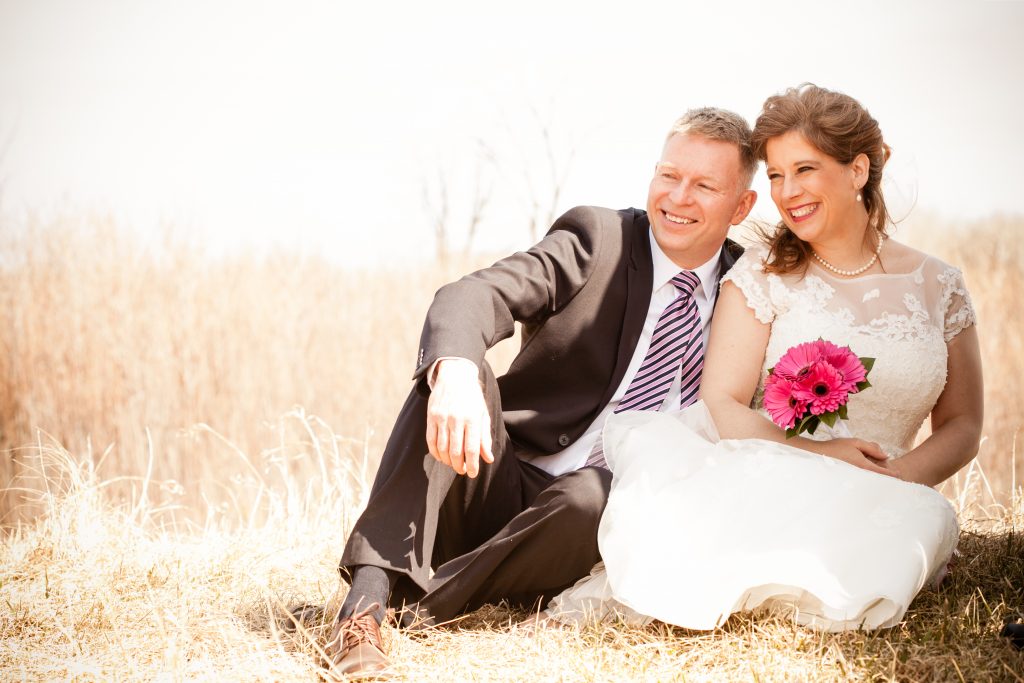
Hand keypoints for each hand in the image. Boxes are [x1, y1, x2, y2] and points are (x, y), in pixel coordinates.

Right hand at [425, 359, 494, 476]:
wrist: (455, 376)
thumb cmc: (472, 398)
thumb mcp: (483, 414)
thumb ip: (485, 437)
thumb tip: (488, 459)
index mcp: (472, 418)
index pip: (472, 448)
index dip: (472, 464)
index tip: (472, 473)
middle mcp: (456, 418)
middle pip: (456, 451)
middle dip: (459, 466)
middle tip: (463, 470)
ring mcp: (442, 417)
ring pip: (442, 448)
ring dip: (448, 461)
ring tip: (454, 464)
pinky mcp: (431, 416)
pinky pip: (431, 440)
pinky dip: (435, 453)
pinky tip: (441, 457)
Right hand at [816, 438, 896, 476]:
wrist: (819, 454)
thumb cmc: (837, 447)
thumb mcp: (856, 443)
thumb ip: (872, 448)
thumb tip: (886, 456)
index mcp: (863, 466)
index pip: (882, 472)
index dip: (892, 474)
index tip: (900, 475)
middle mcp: (860, 473)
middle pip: (877, 471)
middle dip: (880, 465)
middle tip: (873, 456)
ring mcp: (856, 475)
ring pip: (870, 471)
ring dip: (871, 463)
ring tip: (859, 453)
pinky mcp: (851, 475)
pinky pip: (863, 471)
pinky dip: (865, 465)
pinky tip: (855, 457)